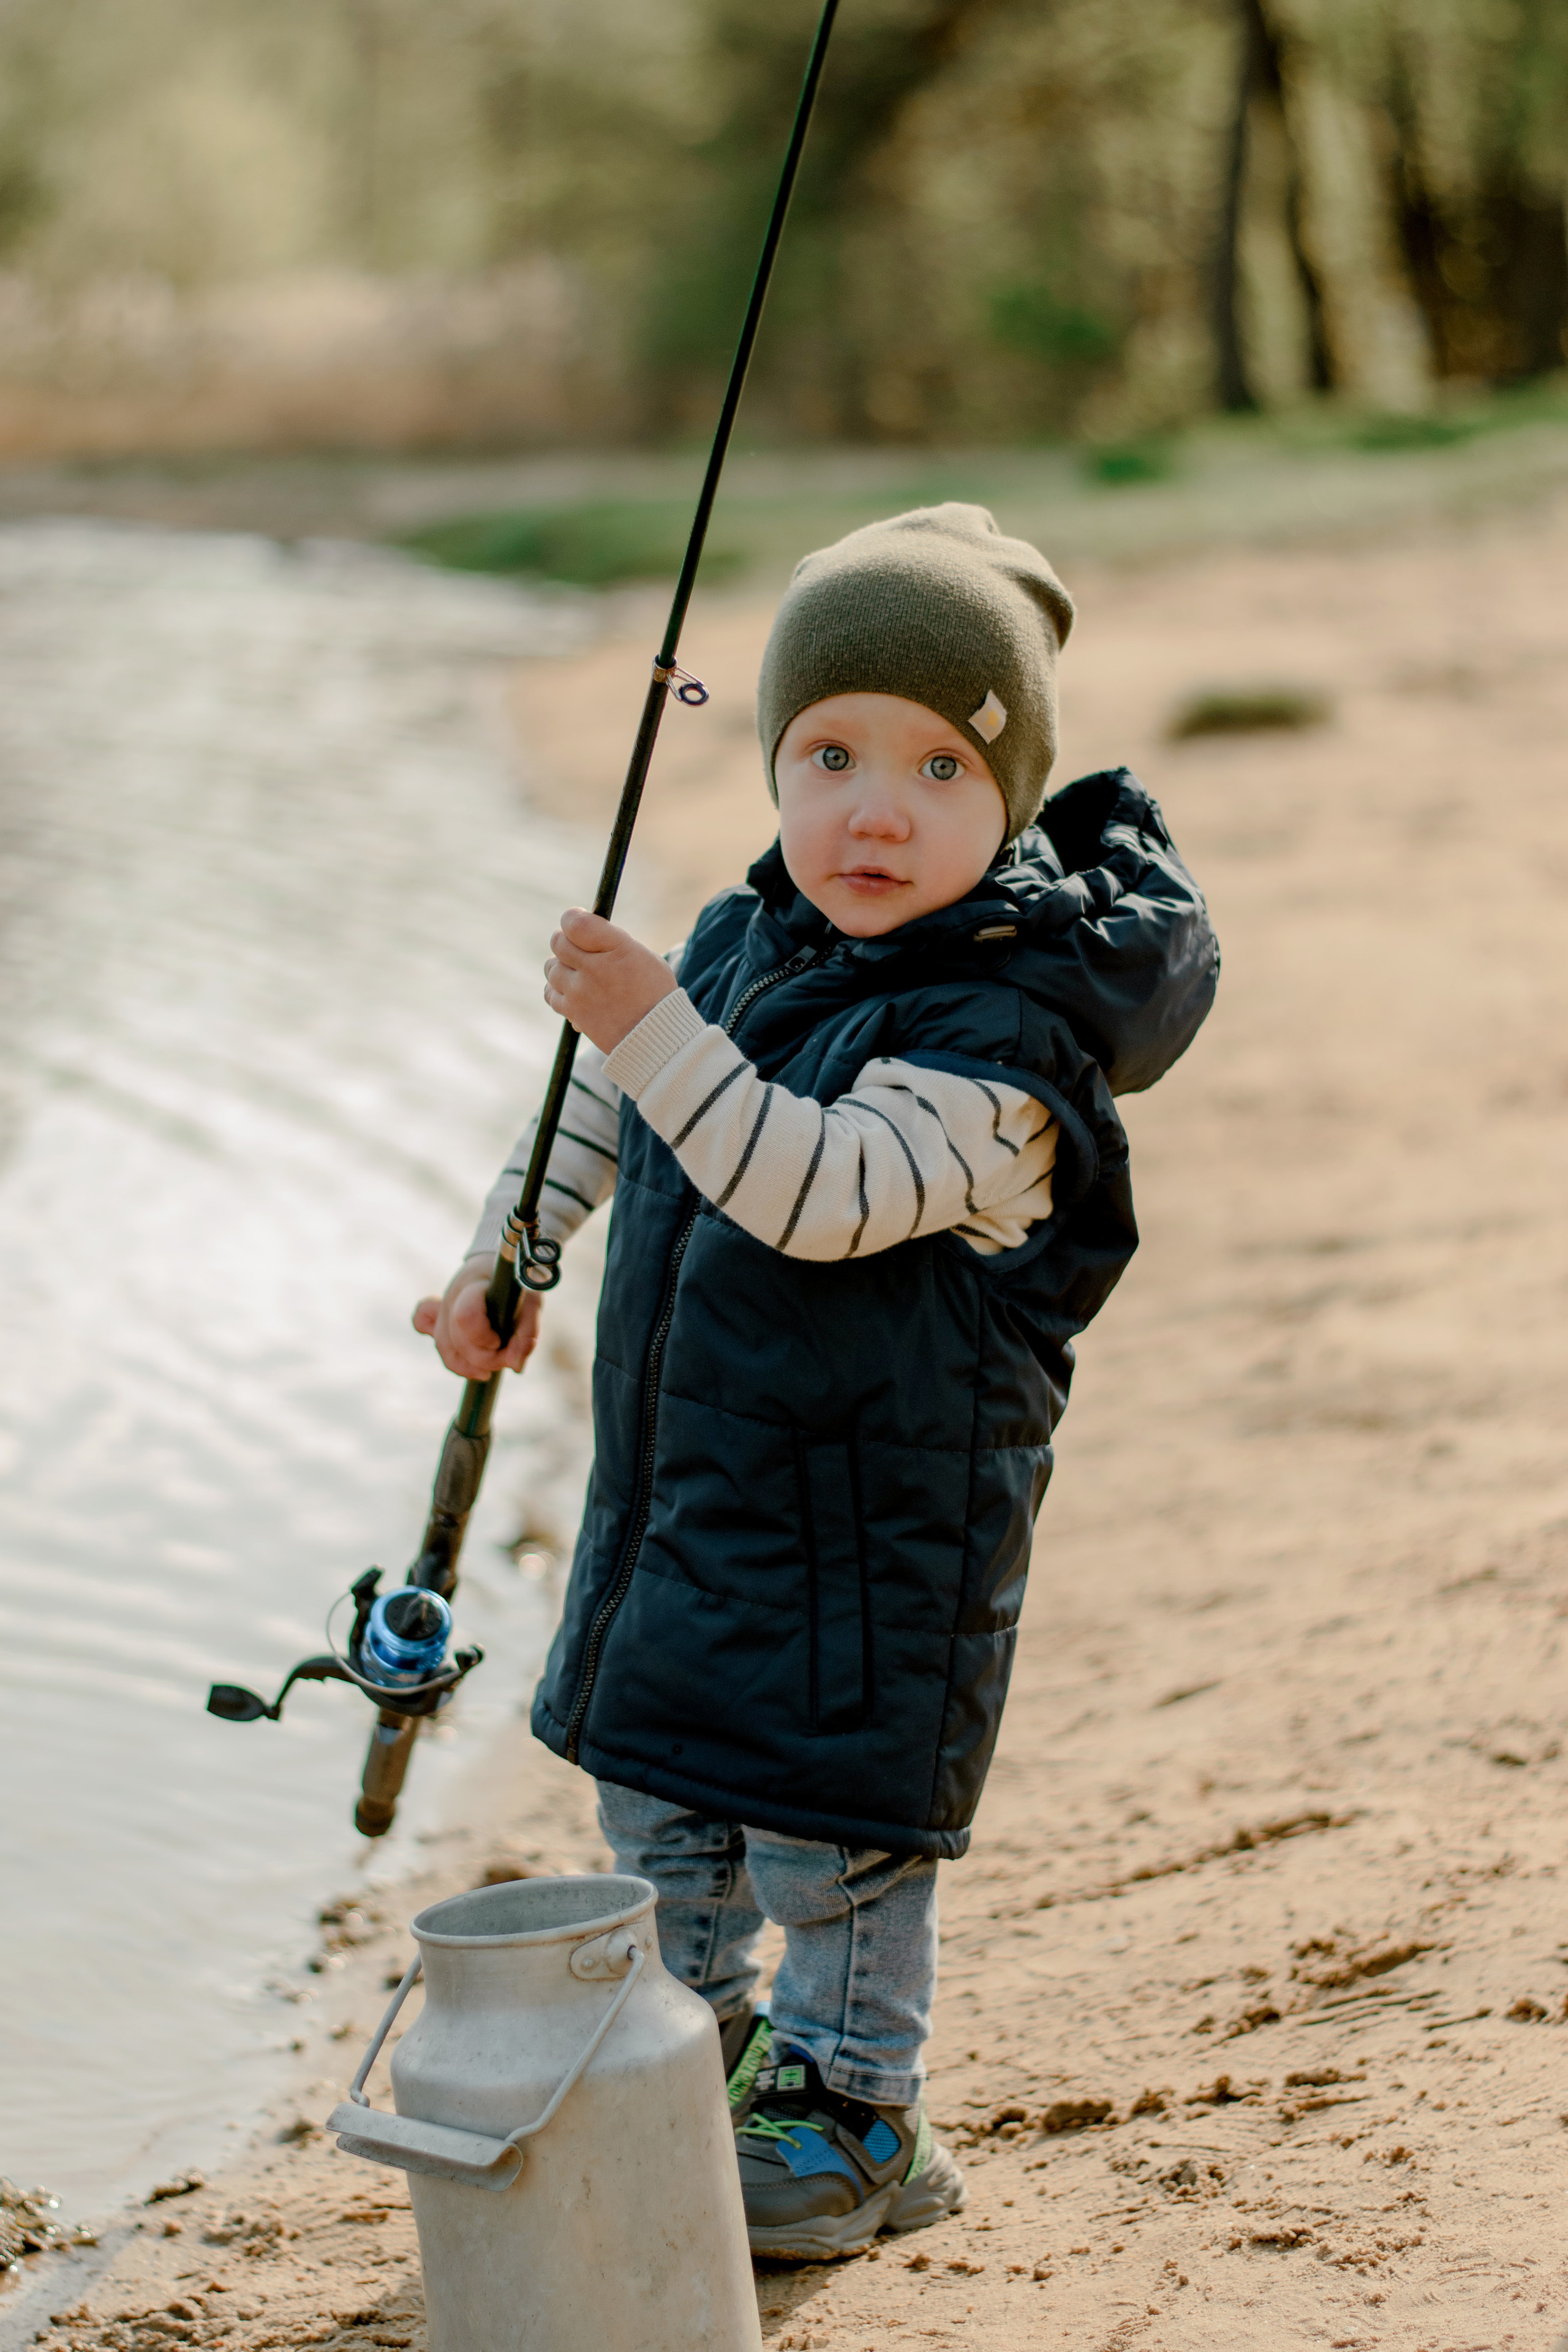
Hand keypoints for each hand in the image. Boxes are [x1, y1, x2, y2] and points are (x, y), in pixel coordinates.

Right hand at [412, 1257, 541, 1379]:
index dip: (482, 1336)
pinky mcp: (440, 1322)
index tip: (500, 1341)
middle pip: (455, 1341)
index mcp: (473, 1286)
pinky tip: (476, 1368)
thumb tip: (516, 1366)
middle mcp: (451, 1298)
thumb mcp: (531, 1300)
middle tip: (508, 1356)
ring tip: (493, 1367)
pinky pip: (439, 1347)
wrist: (498, 1264)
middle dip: (485, 1358)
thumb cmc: (516, 1282)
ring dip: (471, 1366)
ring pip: (446, 1349)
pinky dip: (456, 1362)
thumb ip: (527, 1331)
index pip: (465, 1317)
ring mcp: (442, 1310)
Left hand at [544, 909, 675, 1053]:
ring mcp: (579, 991)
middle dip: (567, 942)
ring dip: (562, 967)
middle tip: (581, 951)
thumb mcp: (643, 956)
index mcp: (616, 947)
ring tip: (581, 975)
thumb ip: (610, 941)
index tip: (578, 923)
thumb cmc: (654, 993)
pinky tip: (576, 992)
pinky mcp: (572, 1012)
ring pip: (551, 967)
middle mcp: (594, 968)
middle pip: (558, 942)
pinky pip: (550, 993)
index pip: (574, 922)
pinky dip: (558, 990)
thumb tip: (582, 934)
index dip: (571, 918)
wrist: (656, 1036)